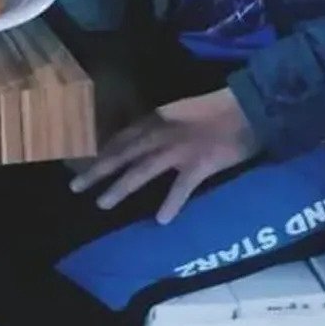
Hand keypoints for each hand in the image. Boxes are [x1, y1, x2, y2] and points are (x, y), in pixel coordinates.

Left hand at [69, 88, 259, 222]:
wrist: (249, 106)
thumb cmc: (218, 108)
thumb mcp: (180, 112)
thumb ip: (162, 126)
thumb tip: (147, 142)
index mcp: (156, 120)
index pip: (121, 138)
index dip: (102, 153)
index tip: (84, 165)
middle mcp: (160, 134)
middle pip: (122, 155)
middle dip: (97, 171)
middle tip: (75, 187)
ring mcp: (178, 151)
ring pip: (141, 171)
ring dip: (120, 188)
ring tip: (102, 204)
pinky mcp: (200, 164)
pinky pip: (181, 187)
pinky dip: (171, 203)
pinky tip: (161, 219)